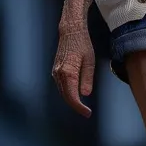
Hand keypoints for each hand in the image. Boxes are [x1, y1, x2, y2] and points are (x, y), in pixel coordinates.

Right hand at [52, 0, 95, 116]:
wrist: (70, 32)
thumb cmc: (83, 45)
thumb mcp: (90, 62)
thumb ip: (87, 79)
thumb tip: (85, 94)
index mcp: (68, 72)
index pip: (72, 96)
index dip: (79, 107)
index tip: (87, 113)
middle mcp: (59, 74)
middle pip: (66, 96)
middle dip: (76, 106)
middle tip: (87, 112)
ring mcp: (55, 73)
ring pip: (63, 92)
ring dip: (71, 100)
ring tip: (83, 107)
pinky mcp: (55, 71)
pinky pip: (62, 86)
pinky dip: (68, 93)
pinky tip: (75, 95)